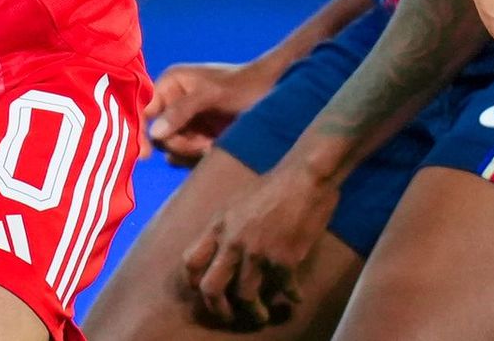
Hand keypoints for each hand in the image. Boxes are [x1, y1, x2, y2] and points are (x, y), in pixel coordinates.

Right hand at [145, 60, 279, 167]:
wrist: (277, 93)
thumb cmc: (245, 85)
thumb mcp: (212, 95)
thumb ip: (182, 111)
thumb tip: (155, 133)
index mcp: (171, 84)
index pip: (143, 109)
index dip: (139, 129)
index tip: (143, 154)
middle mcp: (174, 101)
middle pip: (158, 133)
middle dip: (179, 143)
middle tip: (202, 145)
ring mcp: (188, 121)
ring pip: (173, 147)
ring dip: (190, 151)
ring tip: (212, 145)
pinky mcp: (200, 137)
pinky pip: (186, 155)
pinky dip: (196, 157)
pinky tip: (212, 151)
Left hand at [182, 163, 336, 330]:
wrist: (302, 178)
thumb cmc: (270, 187)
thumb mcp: (234, 203)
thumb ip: (223, 228)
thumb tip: (218, 252)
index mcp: (217, 226)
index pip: (190, 262)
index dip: (194, 282)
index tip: (206, 291)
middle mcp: (232, 242)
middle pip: (211, 287)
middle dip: (218, 308)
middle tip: (228, 315)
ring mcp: (257, 252)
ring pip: (246, 296)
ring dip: (255, 312)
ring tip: (262, 316)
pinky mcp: (284, 259)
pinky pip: (284, 289)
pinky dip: (291, 297)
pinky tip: (295, 297)